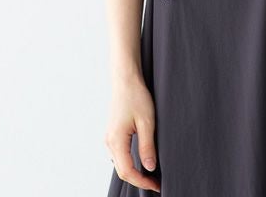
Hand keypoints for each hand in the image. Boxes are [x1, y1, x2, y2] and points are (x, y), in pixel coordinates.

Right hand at [104, 73, 161, 192]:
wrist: (125, 80)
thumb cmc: (136, 97)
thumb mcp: (147, 122)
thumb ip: (147, 146)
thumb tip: (149, 168)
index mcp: (116, 141)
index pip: (127, 171)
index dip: (142, 182)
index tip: (156, 185)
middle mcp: (109, 142)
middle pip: (122, 171)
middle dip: (138, 180)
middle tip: (156, 184)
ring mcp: (109, 138)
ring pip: (119, 164)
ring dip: (133, 173)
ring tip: (150, 175)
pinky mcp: (112, 134)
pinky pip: (119, 155)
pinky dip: (129, 163)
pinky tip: (140, 161)